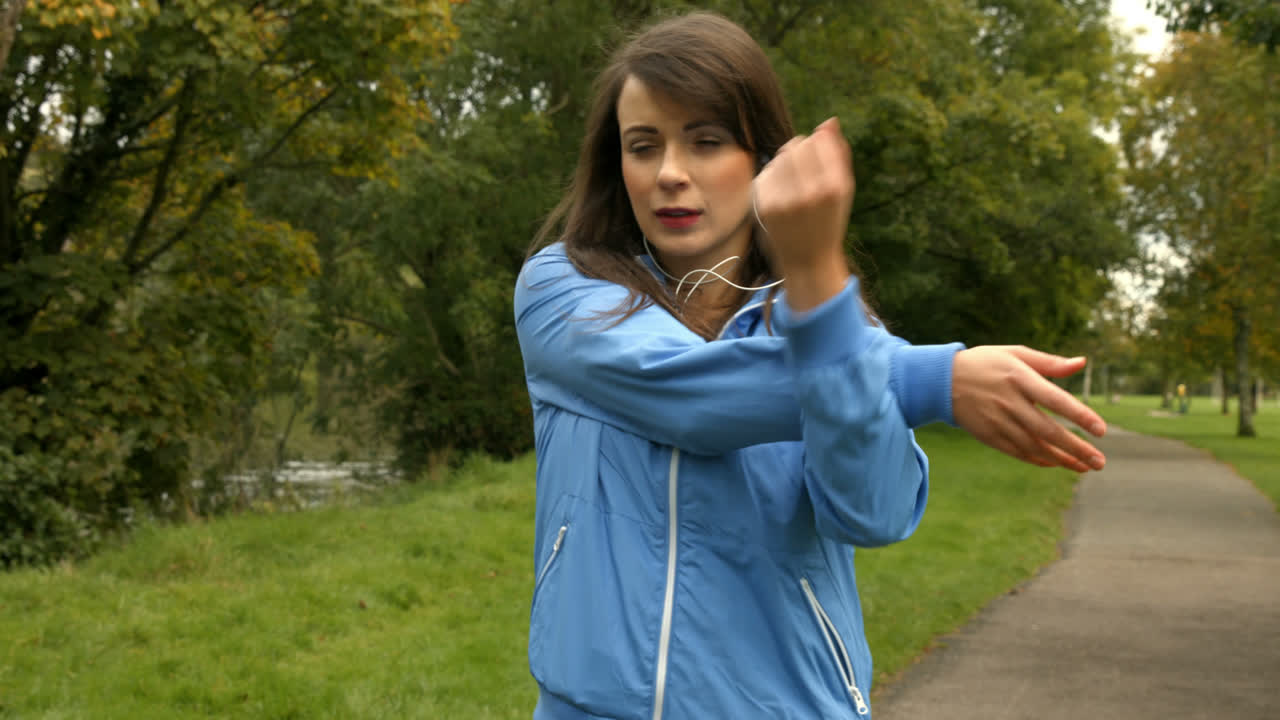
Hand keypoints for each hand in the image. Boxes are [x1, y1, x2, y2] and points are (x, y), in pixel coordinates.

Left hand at [752, 117, 853, 311]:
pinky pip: (767, 172)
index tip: (817, 160)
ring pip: (780, 156)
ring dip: (786, 163)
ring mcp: (786, 199)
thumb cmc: (829, 220)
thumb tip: (829, 122)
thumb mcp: (845, 190)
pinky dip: (773, 177)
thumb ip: (839, 153)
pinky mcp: (765, 205)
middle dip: (800, 152)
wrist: (807, 260)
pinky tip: (781, 194)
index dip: (817, 146)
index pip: (818, 140)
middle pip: (797, 144)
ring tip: (793, 184)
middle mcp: (811, 192)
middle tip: (803, 172)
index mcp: (836, 186)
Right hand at [951, 346, 1106, 472]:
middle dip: (1076, 448)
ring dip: (1062, 459)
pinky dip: (1039, 460)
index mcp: (1019, 378)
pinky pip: (1018, 452)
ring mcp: (998, 421)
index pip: (1056, 400)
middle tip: (1100, 462)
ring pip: (1035, 446)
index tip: (1102, 430)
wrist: (941, 381)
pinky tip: (1056, 463)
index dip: (1080, 416)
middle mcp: (1009, 402)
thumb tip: (1082, 363)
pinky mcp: (988, 435)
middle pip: (1048, 431)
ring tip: (1085, 467)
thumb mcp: (1015, 354)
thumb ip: (1049, 362)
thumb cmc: (985, 363)